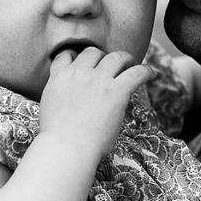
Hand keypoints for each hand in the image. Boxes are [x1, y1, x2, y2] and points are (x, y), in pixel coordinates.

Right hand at [38, 47, 154, 159]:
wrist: (67, 148)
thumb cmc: (58, 137)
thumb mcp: (49, 106)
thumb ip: (58, 93)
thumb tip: (68, 97)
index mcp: (59, 77)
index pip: (67, 54)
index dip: (77, 56)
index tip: (85, 63)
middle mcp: (79, 73)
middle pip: (93, 52)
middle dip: (102, 58)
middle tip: (111, 67)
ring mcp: (99, 80)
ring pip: (115, 57)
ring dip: (125, 59)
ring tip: (131, 65)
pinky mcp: (117, 91)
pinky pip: (136, 73)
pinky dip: (146, 71)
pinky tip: (151, 74)